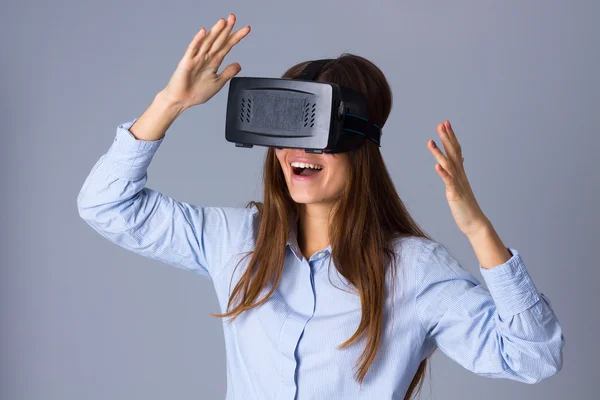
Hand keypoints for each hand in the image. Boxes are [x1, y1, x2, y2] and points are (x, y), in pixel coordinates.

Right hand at [161, 13, 250, 109]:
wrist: (181, 100)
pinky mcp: (187, 62)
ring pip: (207, 42)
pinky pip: (193, 49)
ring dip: (215, 31)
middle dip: (226, 29)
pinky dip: (198, 40)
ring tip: (223, 21)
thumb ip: (228, 73)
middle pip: (218, 40)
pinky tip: (203, 32)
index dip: (236, 37)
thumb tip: (239, 65)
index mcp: (213, 62)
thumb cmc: (196, 92)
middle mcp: (205, 57)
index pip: (227, 46)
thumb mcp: (218, 83)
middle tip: (233, 17)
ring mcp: (196, 58)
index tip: (246, 29)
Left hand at [428, 120, 489, 236]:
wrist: (475, 223)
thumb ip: (458, 171)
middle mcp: (460, 175)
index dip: (450, 137)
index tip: (445, 123)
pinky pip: (449, 182)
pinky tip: (436, 166)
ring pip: (448, 165)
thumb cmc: (466, 205)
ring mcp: (458, 184)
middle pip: (453, 153)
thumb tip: (458, 159)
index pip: (455, 150)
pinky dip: (443, 173)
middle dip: (447, 138)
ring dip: (439, 153)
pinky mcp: (455, 194)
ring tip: (430, 141)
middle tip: (441, 123)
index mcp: (460, 173)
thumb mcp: (460, 185)